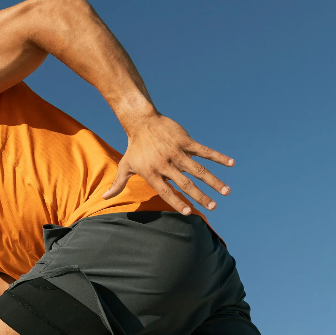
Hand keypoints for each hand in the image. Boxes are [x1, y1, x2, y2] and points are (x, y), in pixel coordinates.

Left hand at [102, 112, 232, 214]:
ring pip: (198, 170)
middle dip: (201, 197)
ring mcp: (177, 152)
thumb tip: (104, 198)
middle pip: (186, 184)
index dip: (177, 202)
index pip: (166, 192)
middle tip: (213, 208)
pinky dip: (218, 157)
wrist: (141, 121)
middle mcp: (166, 164)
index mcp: (153, 173)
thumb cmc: (134, 147)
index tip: (190, 213)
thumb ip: (118, 184)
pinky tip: (231, 164)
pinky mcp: (186, 141)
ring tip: (226, 192)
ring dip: (214, 181)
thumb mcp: (125, 166)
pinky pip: (204, 151)